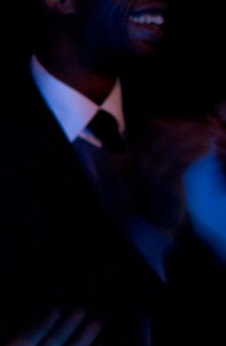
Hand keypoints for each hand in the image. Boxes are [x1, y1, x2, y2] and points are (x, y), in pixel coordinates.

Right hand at [134, 113, 225, 234]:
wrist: (156, 225)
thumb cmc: (157, 197)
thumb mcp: (150, 173)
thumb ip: (152, 154)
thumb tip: (156, 133)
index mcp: (136, 158)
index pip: (154, 131)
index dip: (174, 123)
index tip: (191, 120)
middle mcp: (140, 164)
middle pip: (164, 135)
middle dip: (187, 126)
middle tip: (206, 123)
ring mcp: (152, 174)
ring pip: (174, 145)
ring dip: (194, 135)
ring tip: (210, 132)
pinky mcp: (167, 184)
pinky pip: (183, 160)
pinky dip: (196, 151)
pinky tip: (207, 148)